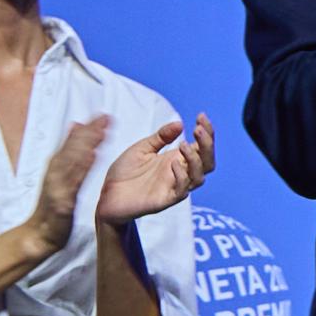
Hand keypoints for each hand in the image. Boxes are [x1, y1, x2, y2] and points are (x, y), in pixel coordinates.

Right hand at [26, 116, 109, 253]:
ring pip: (72, 161)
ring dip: (86, 145)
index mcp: (57, 167)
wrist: (40, 233)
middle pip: (73, 148)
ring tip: (101, 132)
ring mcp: (57, 185)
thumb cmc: (52, 205)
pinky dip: (82, 168)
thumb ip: (67, 154)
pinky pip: (73, 181)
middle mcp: (55, 172)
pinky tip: (93, 157)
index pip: (73, 143)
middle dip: (89, 131)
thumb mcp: (60, 177)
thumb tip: (74, 127)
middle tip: (105, 117)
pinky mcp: (62, 200)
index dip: (87, 128)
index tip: (102, 114)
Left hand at [97, 114, 219, 223]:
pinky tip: (173, 163)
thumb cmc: (125, 173)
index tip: (201, 116)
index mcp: (177, 160)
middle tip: (198, 128)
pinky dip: (181, 176)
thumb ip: (161, 137)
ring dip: (195, 160)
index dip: (207, 132)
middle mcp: (180, 173)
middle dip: (207, 144)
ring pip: (199, 177)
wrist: (107, 195)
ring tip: (183, 145)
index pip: (201, 146)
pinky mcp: (165, 200)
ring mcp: (174, 187)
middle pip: (207, 162)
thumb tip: (180, 123)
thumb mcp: (142, 149)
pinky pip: (181, 191)